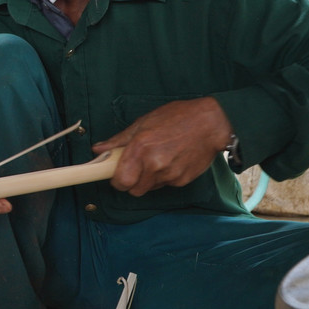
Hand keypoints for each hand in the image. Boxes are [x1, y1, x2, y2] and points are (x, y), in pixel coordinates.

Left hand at [91, 97, 232, 196]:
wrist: (210, 123)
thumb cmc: (176, 118)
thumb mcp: (142, 123)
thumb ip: (118, 140)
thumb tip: (97, 149)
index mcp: (140, 148)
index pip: (120, 182)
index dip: (117, 181)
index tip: (117, 176)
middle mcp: (154, 165)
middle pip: (134, 190)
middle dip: (131, 183)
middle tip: (135, 169)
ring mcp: (170, 174)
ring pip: (150, 188)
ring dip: (148, 180)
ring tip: (156, 160)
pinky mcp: (182, 181)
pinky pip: (165, 185)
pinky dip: (164, 178)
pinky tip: (170, 161)